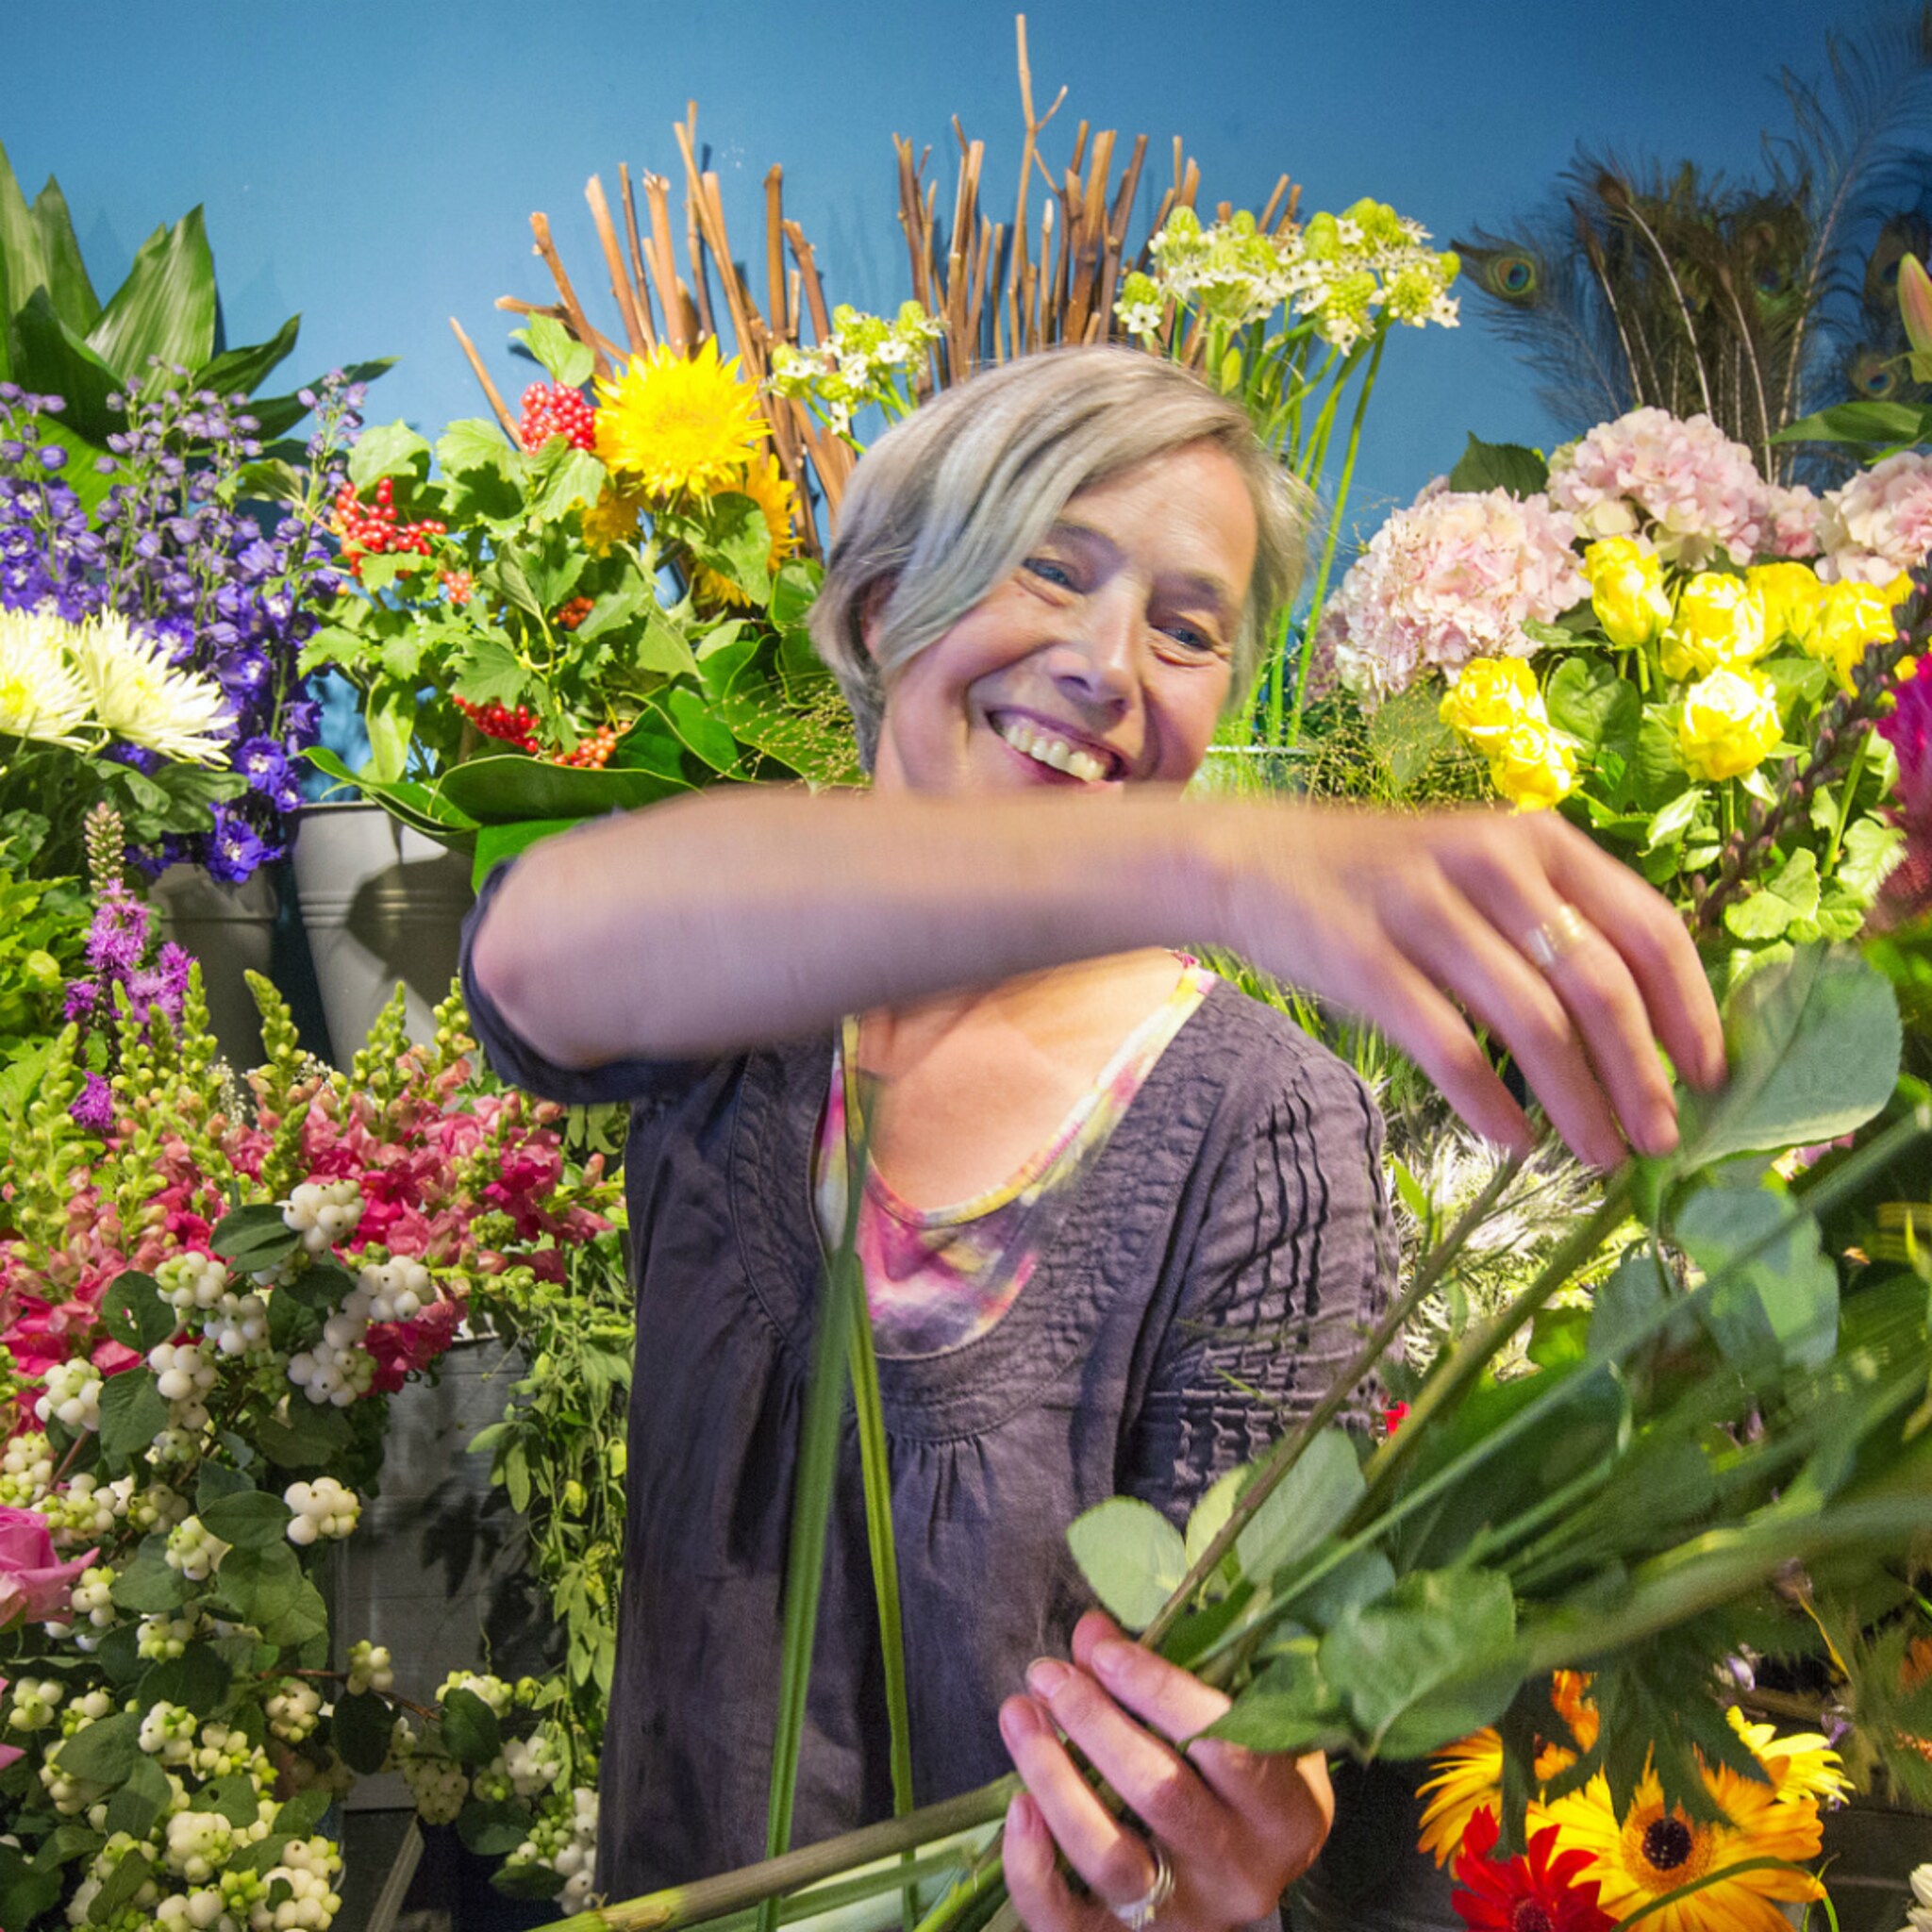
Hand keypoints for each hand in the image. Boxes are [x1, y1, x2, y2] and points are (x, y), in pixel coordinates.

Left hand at [998, 1611, 1332, 1931]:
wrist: (1253, 1868)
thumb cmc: (1246, 1773)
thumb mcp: (1233, 1719)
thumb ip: (1167, 1676)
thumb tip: (1090, 1634)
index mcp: (1288, 1810)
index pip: (1224, 1743)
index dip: (1156, 1691)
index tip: (1103, 1650)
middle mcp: (1244, 1872)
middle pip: (1161, 1795)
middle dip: (1094, 1723)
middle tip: (1047, 1673)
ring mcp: (1189, 1916)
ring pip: (1111, 1858)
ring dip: (1055, 1780)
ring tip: (1020, 1717)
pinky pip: (1069, 1922)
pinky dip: (1032, 1868)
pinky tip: (1016, 1807)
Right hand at [1222, 803, 1727, 1167]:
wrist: (1254, 862)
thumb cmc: (1385, 882)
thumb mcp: (1481, 872)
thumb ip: (1554, 922)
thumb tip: (1648, 1030)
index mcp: (1537, 841)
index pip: (1647, 927)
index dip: (1689, 1009)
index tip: (1709, 1077)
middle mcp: (1489, 864)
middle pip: (1596, 983)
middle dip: (1641, 1073)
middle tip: (1660, 1139)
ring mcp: (1422, 908)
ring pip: (1529, 1021)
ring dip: (1577, 1101)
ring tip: (1599, 1155)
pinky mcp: (1361, 958)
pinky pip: (1446, 1044)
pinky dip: (1488, 1101)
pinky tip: (1513, 1140)